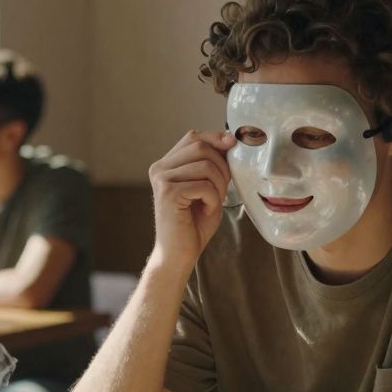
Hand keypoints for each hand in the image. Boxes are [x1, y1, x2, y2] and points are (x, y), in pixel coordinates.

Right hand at [147, 130, 234, 270]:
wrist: (179, 254)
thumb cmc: (194, 224)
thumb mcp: (208, 187)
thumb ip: (213, 164)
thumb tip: (229, 139)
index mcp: (166, 164)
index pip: (193, 137)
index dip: (215, 138)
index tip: (232, 145)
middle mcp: (160, 168)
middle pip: (201, 147)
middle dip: (221, 167)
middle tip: (222, 190)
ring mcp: (162, 179)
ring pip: (205, 165)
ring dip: (218, 186)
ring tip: (212, 203)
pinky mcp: (168, 193)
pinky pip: (204, 185)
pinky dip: (213, 199)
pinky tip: (206, 210)